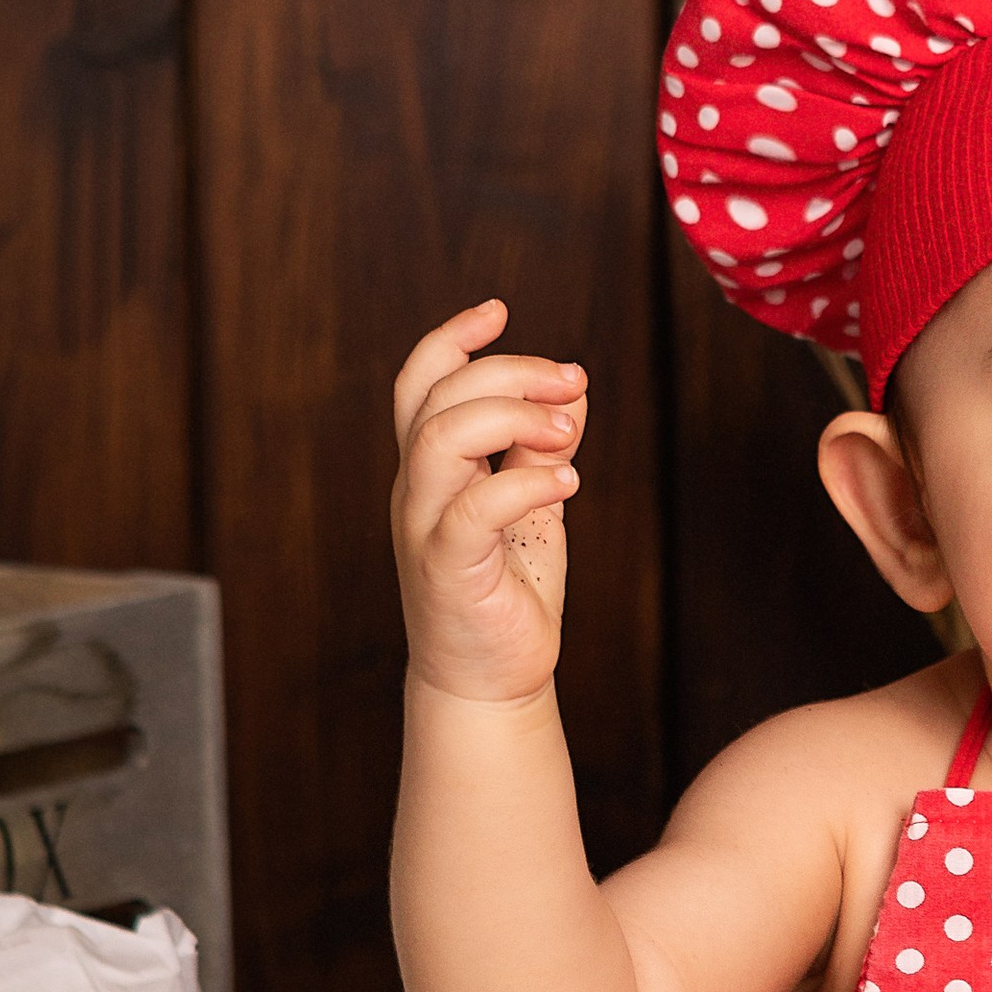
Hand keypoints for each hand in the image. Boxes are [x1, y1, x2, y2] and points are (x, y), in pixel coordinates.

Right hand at [390, 299, 584, 704]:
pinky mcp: (447, 568)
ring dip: (512, 417)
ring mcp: (425, 527)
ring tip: (565, 434)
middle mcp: (417, 490)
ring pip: (441, 438)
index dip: (453, 338)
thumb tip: (573, 391)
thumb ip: (542, 449)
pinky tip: (569, 483)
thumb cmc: (506, 593)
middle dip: (509, 372)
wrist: (490, 681)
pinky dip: (526, 482)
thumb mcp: (533, 506)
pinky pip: (475, 507)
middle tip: (572, 383)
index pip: (421, 383)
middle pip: (437, 395)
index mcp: (432, 469)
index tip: (500, 310)